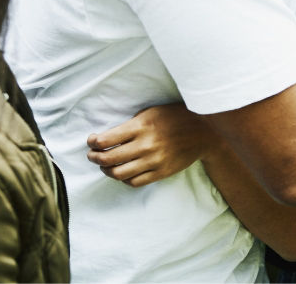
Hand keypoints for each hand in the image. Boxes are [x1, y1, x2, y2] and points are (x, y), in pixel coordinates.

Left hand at [86, 103, 210, 187]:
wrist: (203, 132)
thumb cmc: (175, 118)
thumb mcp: (151, 112)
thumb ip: (130, 125)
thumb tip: (107, 137)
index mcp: (141, 126)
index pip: (106, 140)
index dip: (93, 142)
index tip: (91, 141)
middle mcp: (146, 144)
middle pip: (108, 159)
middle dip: (94, 158)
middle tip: (92, 155)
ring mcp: (154, 161)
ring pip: (119, 174)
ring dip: (106, 170)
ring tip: (105, 165)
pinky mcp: (161, 172)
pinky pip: (135, 182)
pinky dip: (124, 179)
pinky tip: (122, 172)